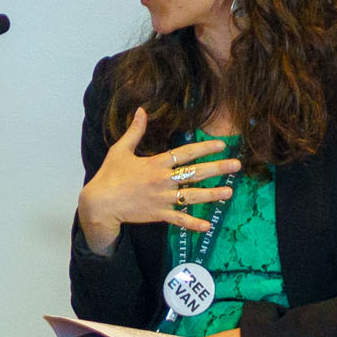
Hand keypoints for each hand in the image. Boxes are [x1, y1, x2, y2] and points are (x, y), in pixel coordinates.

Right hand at [77, 109, 238, 248]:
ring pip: (192, 196)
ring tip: (229, 193)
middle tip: (236, 166)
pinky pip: (178, 220)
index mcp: (155, 163)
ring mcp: (161, 199)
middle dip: (217, 169)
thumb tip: (141, 110)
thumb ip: (134, 131)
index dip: (204, 148)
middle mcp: (162, 180)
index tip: (221, 145)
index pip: (185, 153)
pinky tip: (208, 226)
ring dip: (212, 195)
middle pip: (195, 173)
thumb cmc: (109, 175)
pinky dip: (192, 224)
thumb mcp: (120, 150)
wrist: (99, 204)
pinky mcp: (158, 214)